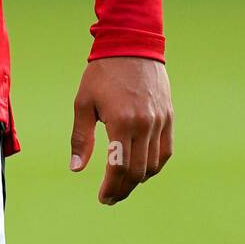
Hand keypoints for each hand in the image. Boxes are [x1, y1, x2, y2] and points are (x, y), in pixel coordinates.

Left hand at [69, 57, 172, 204]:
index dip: (111, 188)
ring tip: (122, 184)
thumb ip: (81, 138)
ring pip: (153, 165)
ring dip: (138, 180)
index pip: (119, 168)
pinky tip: (141, 169)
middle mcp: (144, 125)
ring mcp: (160, 122)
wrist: (131, 44)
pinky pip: (165, 151)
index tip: (103, 198)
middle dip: (123, 189)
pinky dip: (154, 165)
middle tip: (110, 197)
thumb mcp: (83, 102)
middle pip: (137, 172)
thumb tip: (75, 168)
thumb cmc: (102, 73)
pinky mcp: (168, 117)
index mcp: (121, 122)